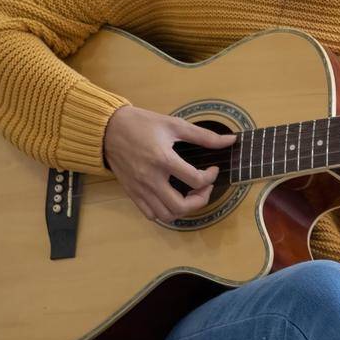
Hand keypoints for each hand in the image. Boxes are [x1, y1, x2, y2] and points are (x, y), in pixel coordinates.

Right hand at [101, 105, 236, 221]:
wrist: (108, 129)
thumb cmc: (142, 124)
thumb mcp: (175, 124)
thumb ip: (204, 135)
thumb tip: (230, 140)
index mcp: (163, 159)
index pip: (195, 180)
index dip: (210, 177)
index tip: (212, 169)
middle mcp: (151, 178)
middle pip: (180, 206)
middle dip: (200, 200)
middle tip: (204, 188)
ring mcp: (140, 189)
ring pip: (166, 215)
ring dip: (184, 210)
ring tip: (189, 195)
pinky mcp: (132, 193)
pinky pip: (150, 214)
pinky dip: (165, 212)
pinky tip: (172, 198)